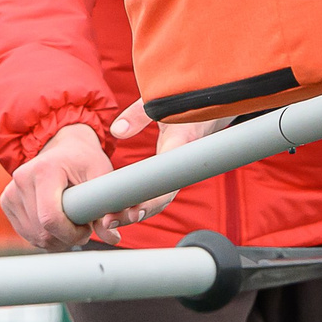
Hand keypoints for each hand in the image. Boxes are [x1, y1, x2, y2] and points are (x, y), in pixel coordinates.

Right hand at [0, 122, 116, 250]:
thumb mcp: (102, 176)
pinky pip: (26, 233)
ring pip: (34, 237)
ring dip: (56, 240)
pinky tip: (56, 223)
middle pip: (42, 232)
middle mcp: (22, 179)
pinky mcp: (6, 201)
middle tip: (83, 226)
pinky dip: (44, 236)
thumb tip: (112, 235)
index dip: (71, 234)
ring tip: (71, 223)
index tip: (87, 229)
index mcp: (44, 170)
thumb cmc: (83, 160)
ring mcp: (10, 191)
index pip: (50, 218)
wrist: (63, 147)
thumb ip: (109, 205)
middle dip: (67, 238)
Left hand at [99, 98, 221, 238]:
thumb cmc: (186, 102)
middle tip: (111, 220)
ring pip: (161, 200)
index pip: (168, 173)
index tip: (132, 207)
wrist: (212, 106)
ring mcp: (180, 170)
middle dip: (137, 211)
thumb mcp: (160, 101)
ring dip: (137, 212)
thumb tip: (116, 131)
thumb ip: (137, 115)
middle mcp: (184, 161)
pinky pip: (160, 193)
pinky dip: (141, 204)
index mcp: (183, 141)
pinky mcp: (175, 173)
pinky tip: (121, 211)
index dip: (151, 194)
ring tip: (110, 220)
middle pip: (163, 197)